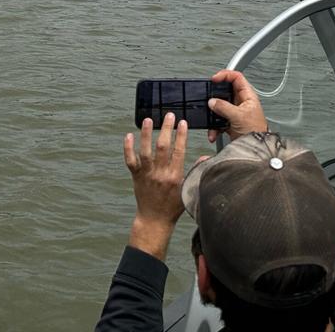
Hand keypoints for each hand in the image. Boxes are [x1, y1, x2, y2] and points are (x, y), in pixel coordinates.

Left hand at [124, 113, 188, 259]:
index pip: (179, 151)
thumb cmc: (173, 207)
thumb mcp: (188, 190)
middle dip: (166, 129)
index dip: (181, 135)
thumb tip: (206, 157)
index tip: (183, 123)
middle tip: (169, 115)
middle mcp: (160, 174)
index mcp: (175, 176)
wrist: (154, 220)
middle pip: (163, 147)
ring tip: (148, 119)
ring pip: (145, 151)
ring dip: (146, 134)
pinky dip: (128, 148)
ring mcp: (147, 175)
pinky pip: (130, 161)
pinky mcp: (136, 177)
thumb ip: (196, 172)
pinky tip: (128, 136)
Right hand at [207, 69, 268, 142]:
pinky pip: (218, 120)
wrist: (256, 149)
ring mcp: (235, 112)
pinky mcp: (230, 122)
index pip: (237, 77)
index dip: (225, 75)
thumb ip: (224, 107)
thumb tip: (212, 102)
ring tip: (211, 119)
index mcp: (247, 96)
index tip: (214, 79)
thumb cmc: (256, 131)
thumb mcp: (239, 116)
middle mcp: (241, 102)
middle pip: (225, 91)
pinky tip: (214, 132)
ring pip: (220, 107)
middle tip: (209, 98)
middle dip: (215, 97)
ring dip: (213, 114)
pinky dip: (214, 126)